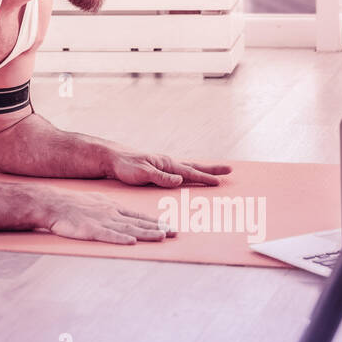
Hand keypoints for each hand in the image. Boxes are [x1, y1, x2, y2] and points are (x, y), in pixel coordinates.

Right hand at [44, 190, 175, 244]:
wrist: (54, 204)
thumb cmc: (74, 205)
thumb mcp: (97, 201)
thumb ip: (110, 209)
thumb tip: (122, 215)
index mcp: (113, 208)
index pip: (138, 216)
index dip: (155, 222)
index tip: (170, 227)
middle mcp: (111, 214)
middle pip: (138, 223)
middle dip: (158, 229)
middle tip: (175, 234)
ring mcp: (102, 222)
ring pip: (128, 230)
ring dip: (146, 234)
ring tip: (161, 237)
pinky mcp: (90, 231)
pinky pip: (108, 236)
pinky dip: (121, 239)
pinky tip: (132, 242)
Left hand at [110, 151, 231, 187]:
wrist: (112, 158)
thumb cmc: (125, 166)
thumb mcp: (142, 174)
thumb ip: (161, 177)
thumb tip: (180, 181)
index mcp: (166, 164)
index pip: (189, 173)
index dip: (204, 178)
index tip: (219, 182)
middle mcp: (168, 163)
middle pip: (194, 166)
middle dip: (212, 169)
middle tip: (229, 169)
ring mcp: (164, 165)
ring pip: (188, 167)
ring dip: (203, 169)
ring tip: (216, 172)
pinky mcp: (159, 169)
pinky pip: (180, 171)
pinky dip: (190, 172)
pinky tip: (191, 175)